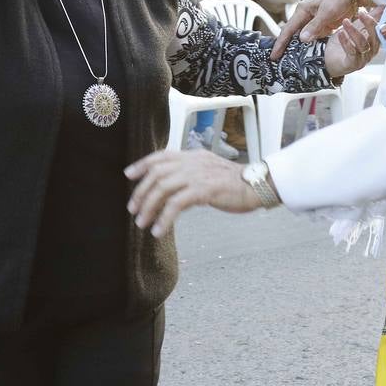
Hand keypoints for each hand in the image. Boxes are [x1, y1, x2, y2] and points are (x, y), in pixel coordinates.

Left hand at [125, 149, 259, 237]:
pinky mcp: (204, 190)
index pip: (161, 155)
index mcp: (193, 156)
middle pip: (157, 173)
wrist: (257, 186)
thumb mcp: (209, 174)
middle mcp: (193, 162)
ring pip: (163, 188)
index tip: (128, 175)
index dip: (142, 164)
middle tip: (133, 210)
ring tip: (142, 223)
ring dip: (149, 207)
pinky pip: (176, 204)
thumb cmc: (234, 184)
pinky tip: (160, 230)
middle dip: (141, 192)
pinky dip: (164, 218)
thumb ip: (190, 178)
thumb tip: (170, 195)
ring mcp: (198, 175)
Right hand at [271, 0, 357, 58]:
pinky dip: (309, 45)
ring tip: (289, 60)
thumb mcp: (327, 12)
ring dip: (296, 47)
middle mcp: (305, 16)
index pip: (288, 29)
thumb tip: (301, 39)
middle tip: (278, 60)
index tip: (274, 55)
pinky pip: (312, 37)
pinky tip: (306, 54)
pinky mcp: (322, 26)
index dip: (280, 43)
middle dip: (285, 46)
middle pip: (292, 34)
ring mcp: (313, 21)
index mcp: (303, 10)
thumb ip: (315, 26)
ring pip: (301, 37)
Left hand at [323, 7, 384, 77]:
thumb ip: (371, 17)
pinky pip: (351, 52)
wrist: (329, 59)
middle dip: (370, 23)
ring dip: (354, 31)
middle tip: (361, 12)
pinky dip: (346, 42)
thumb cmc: (345, 42)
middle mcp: (372, 50)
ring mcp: (363, 58)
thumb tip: (383, 5)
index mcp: (375, 41)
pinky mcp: (352, 63)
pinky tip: (340, 33)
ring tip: (345, 21)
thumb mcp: (358, 27)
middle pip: (376, 37)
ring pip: (363, 44)